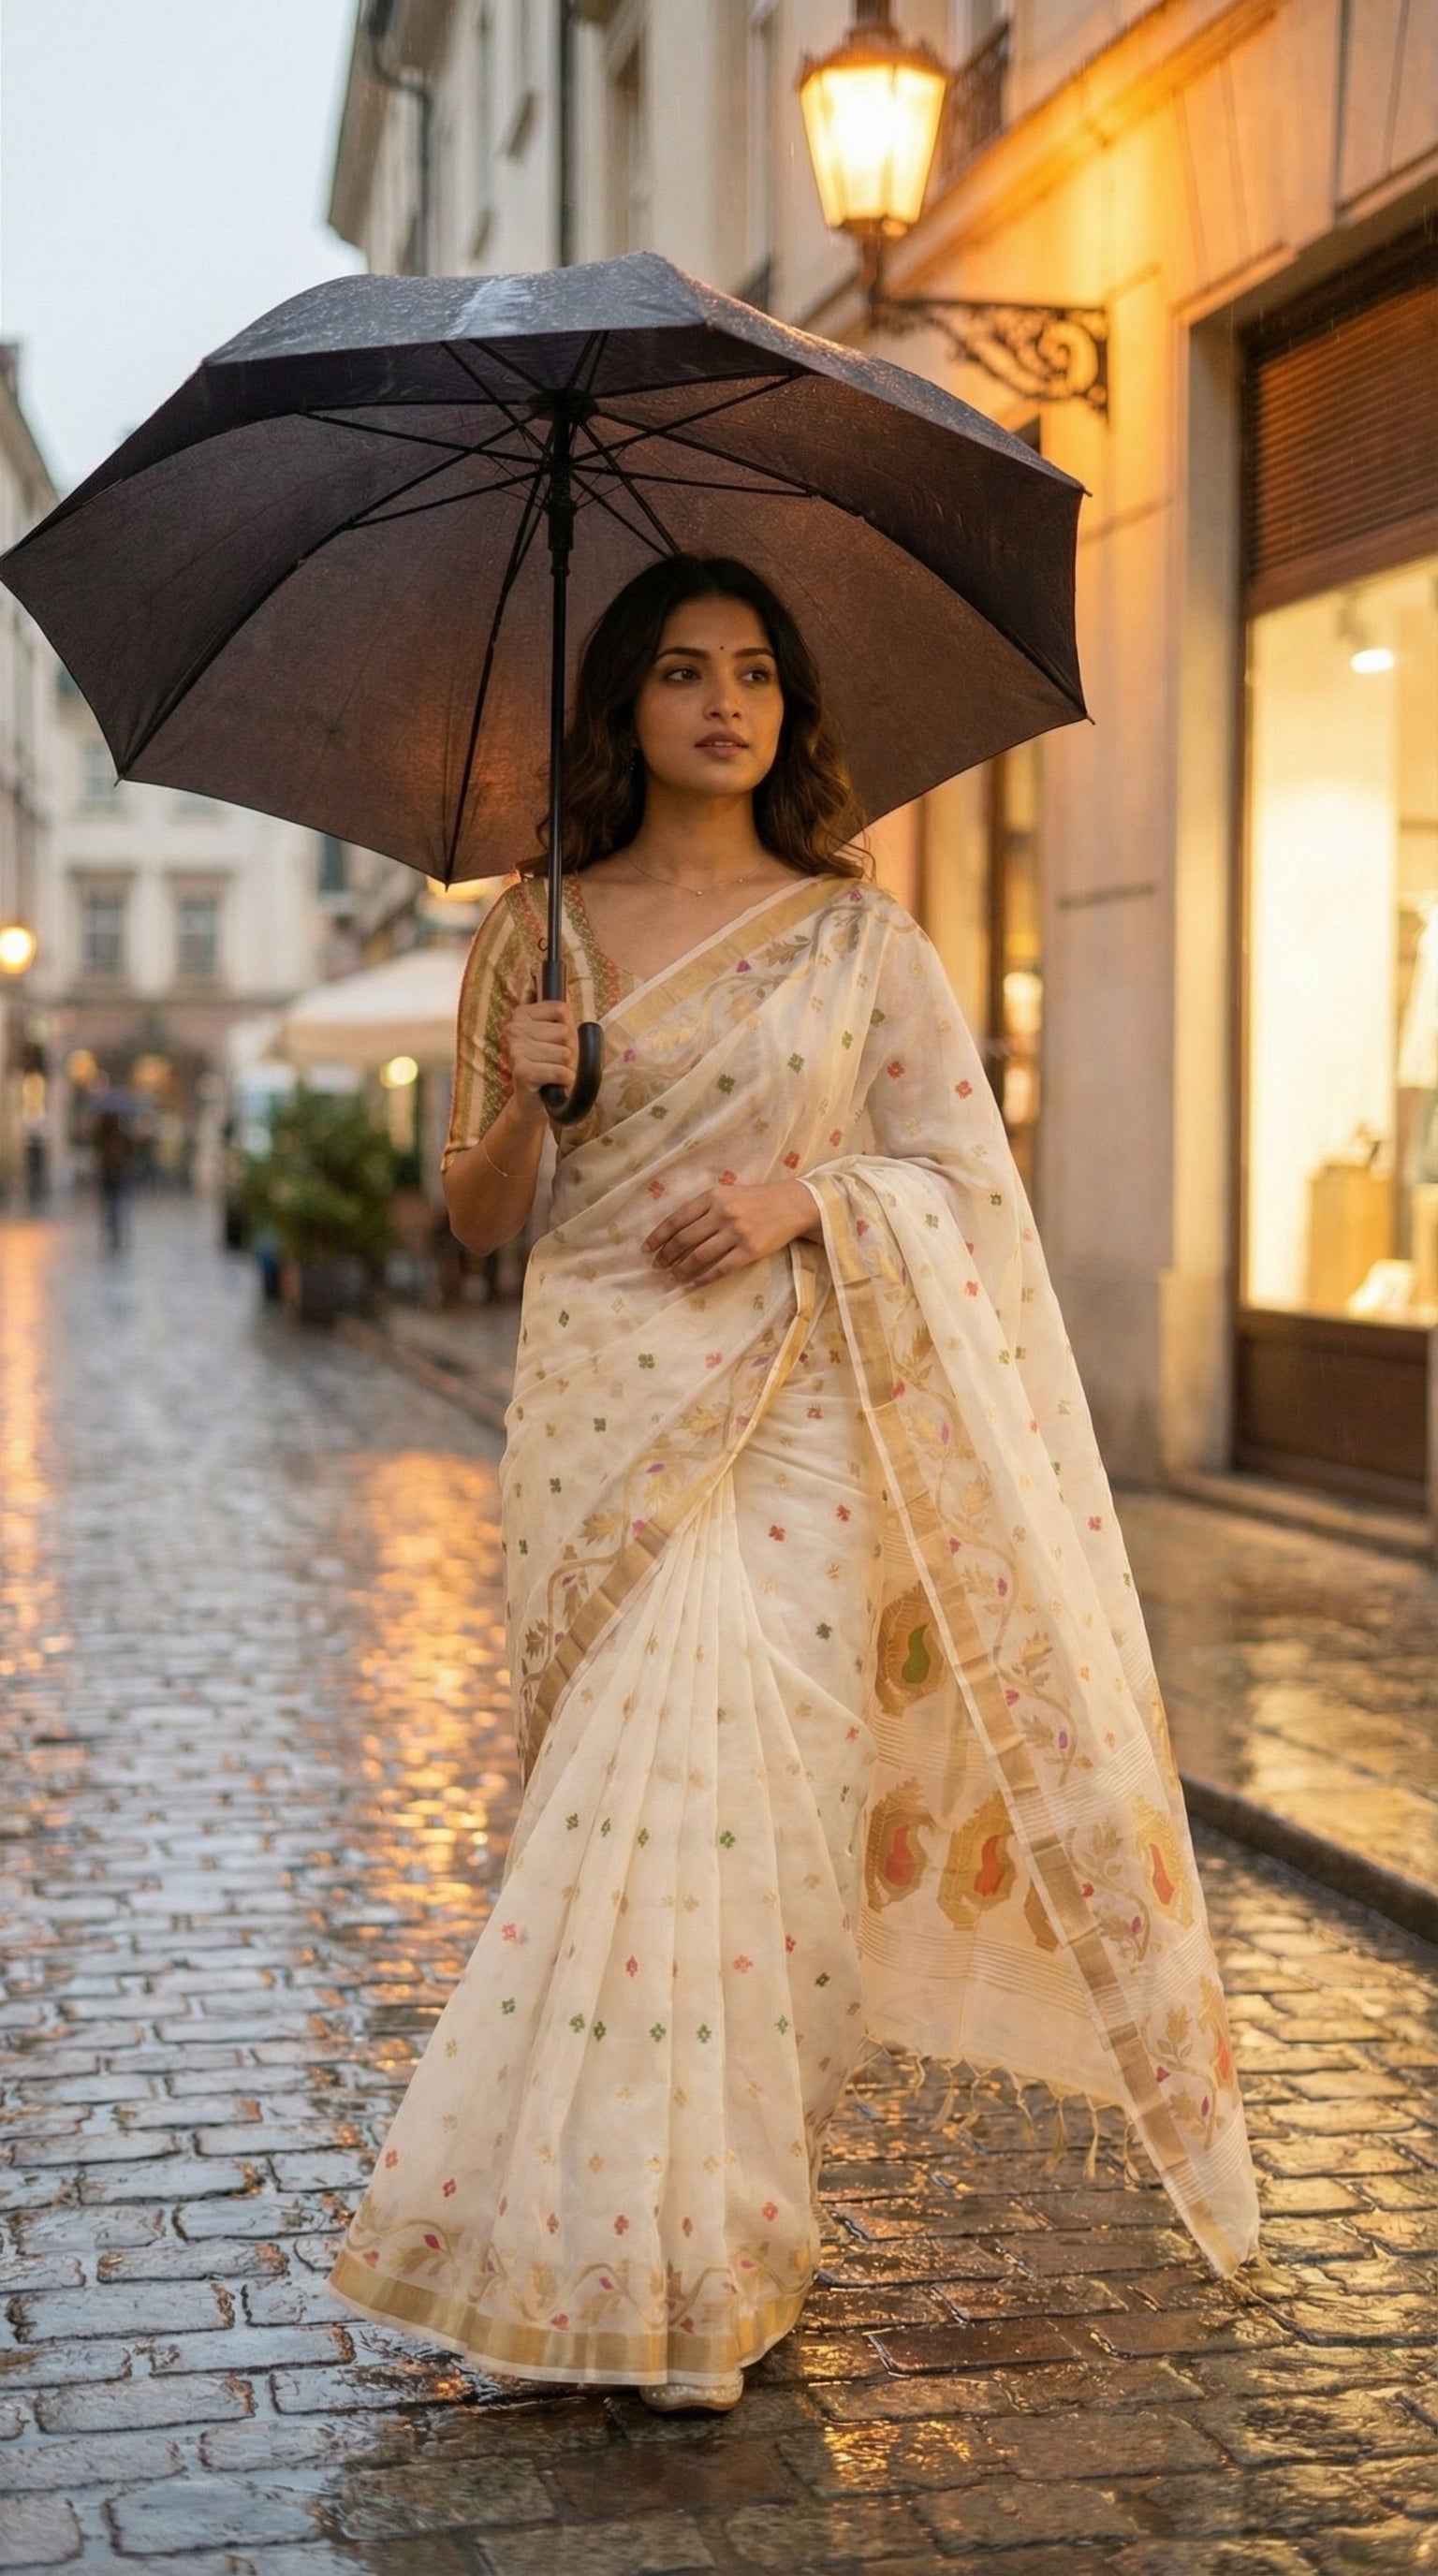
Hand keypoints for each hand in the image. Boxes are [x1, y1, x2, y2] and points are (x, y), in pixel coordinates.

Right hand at [502, 979, 577, 1121]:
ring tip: (552, 1072)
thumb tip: (562, 985)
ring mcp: (516, 1050)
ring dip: (565, 1067)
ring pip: (564, 1053)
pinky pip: (560, 1071)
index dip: (568, 1028)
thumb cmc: (551, 1064)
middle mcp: (514, 1029)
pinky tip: (553, 1083)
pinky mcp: (522, 1073)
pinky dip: (564, 1080)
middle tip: (554, 1060)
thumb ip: (562, 1012)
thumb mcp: (559, 1034)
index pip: (561, 1009)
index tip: (555, 1041)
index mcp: (522, 1013)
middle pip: (564, 1032)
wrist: (536, 1102)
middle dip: (567, 1050)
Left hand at [644, 1179, 818, 1284]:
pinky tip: (691, 1286)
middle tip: (657, 1266)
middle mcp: (722, 1213)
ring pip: (700, 1256)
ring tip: (672, 1277)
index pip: (677, 1219)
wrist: (793, 1204)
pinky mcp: (750, 1251)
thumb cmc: (757, 1199)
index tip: (647, 1249)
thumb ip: (704, 1207)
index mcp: (713, 1196)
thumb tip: (676, 1229)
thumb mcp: (728, 1193)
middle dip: (666, 1255)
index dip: (659, 1236)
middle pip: (684, 1239)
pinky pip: (721, 1269)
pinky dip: (703, 1279)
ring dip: (681, 1269)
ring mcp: (736, 1233)